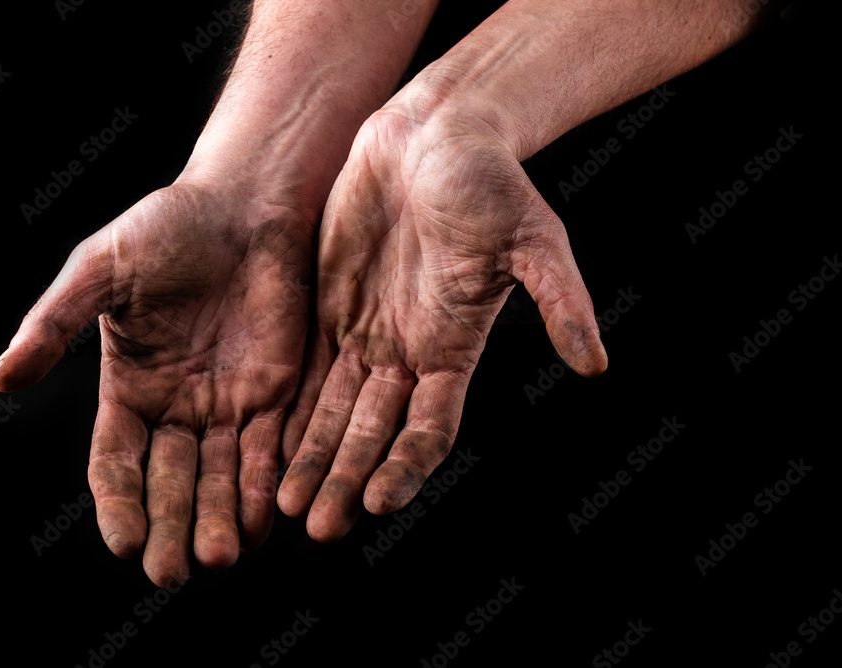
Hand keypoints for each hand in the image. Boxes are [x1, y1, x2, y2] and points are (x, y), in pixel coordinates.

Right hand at [0, 180, 311, 585]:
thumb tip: (0, 379)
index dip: (119, 503)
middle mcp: (177, 408)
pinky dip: (265, 487)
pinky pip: (269, 450)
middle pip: (171, 483)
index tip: (123, 543)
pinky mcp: (275, 393)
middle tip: (171, 573)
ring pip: (221, 479)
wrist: (242, 203)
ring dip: (220, 521)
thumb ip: (54, 324)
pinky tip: (265, 522)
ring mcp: (227, 405)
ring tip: (220, 560)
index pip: (117, 462)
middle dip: (170, 529)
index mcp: (129, 388)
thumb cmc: (164, 228)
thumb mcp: (99, 271)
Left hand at [276, 97, 607, 541]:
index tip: (377, 503)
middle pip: (372, 433)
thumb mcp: (533, 239)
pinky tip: (266, 444)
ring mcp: (366, 332)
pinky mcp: (330, 307)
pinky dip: (289, 409)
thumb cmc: (491, 181)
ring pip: (334, 411)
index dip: (405, 466)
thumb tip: (597, 364)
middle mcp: (407, 352)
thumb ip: (559, 301)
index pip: (428, 427)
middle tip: (317, 528)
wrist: (437, 135)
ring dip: (313, 458)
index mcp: (453, 347)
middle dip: (346, 480)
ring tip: (286, 506)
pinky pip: (304, 369)